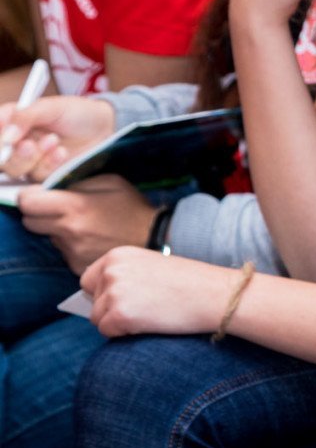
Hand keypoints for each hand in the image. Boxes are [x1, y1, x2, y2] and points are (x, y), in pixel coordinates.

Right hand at [0, 96, 116, 179]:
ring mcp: (29, 161)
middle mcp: (14, 143)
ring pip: (14, 168)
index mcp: (11, 122)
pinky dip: (49, 163)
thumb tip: (6, 134)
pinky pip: (37, 175)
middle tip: (27, 144)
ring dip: (31, 156)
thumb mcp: (52, 107)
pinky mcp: (45, 175)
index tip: (5, 125)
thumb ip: (26, 116)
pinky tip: (62, 152)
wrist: (106, 127)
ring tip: (53, 140)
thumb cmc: (77, 112)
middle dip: (11, 152)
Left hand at [17, 176, 157, 272]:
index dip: (30, 197)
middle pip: (30, 222)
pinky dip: (72, 245)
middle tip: (58, 210)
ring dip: (58, 230)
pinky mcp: (78, 265)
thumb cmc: (133, 207)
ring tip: (85, 225)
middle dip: (39, 214)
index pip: (27, 203)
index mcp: (74, 207)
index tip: (40, 195)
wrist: (156, 238)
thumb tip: (54, 189)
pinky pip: (64, 251)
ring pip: (48, 237)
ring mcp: (73, 251)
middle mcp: (69, 231)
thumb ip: (76, 183)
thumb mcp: (109, 182)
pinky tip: (92, 240)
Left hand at [80, 246, 235, 336]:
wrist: (217, 294)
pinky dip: (125, 334)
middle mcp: (110, 271)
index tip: (128, 301)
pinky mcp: (119, 314)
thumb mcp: (153, 267)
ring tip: (150, 317)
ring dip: (119, 323)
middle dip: (110, 310)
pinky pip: (108, 332)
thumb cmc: (193, 283)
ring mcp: (113, 292)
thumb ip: (126, 277)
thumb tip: (99, 303)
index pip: (89, 280)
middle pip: (92, 301)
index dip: (105, 294)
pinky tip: (150, 325)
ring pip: (98, 319)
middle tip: (144, 310)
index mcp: (118, 255)